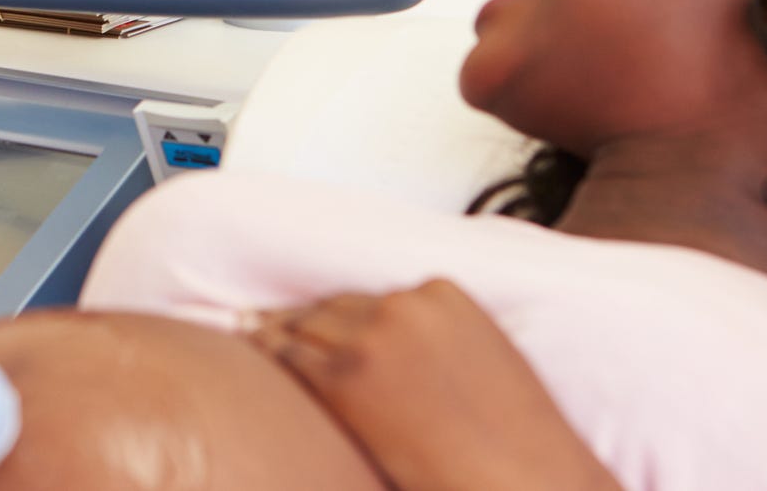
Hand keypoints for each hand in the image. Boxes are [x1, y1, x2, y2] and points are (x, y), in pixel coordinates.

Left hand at [251, 281, 620, 490]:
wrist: (518, 477)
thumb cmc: (515, 439)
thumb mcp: (488, 361)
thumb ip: (439, 339)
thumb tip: (401, 355)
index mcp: (445, 294)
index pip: (376, 296)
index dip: (346, 313)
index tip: (326, 318)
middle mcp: (404, 305)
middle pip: (337, 306)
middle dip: (310, 320)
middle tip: (273, 321)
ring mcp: (372, 337)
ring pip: (306, 324)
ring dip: (279, 330)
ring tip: (250, 329)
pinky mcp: (345, 376)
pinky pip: (290, 356)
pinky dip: (266, 351)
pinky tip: (247, 347)